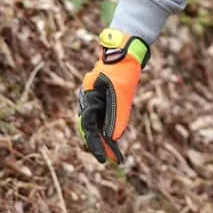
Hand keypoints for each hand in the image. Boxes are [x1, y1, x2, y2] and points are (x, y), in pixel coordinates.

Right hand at [77, 28, 148, 164]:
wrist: (124, 52)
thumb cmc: (122, 69)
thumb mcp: (121, 92)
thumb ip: (117, 114)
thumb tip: (114, 138)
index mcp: (89, 97)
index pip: (89, 127)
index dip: (96, 145)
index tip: (103, 160)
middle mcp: (88, 99)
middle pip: (90, 128)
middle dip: (99, 145)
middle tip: (109, 161)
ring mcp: (94, 98)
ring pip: (96, 124)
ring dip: (103, 139)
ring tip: (112, 154)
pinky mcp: (102, 98)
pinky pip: (102, 118)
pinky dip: (107, 129)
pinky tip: (112, 139)